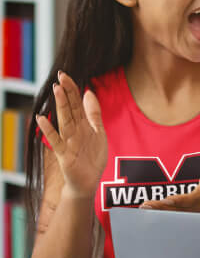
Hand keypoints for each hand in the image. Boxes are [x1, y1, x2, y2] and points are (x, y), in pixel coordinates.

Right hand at [35, 72, 106, 200]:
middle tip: (61, 76)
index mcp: (83, 125)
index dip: (73, 90)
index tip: (66, 75)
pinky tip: (42, 119)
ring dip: (61, 106)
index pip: (77, 103)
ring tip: (56, 90)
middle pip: (70, 109)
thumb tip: (89, 92)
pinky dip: (49, 130)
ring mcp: (69, 142)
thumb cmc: (92, 157)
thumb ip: (93, 113)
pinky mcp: (65, 155)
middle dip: (66, 93)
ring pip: (65, 120)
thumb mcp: (98, 132)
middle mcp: (74, 131)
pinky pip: (56, 141)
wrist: (88, 182)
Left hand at [140, 153, 199, 213]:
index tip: (167, 200)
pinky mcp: (180, 214)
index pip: (190, 200)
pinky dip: (156, 214)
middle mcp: (194, 207)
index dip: (179, 201)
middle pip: (176, 210)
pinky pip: (166, 215)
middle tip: (146, 206)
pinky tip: (143, 211)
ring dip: (156, 212)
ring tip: (143, 208)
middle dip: (162, 209)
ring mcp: (187, 213)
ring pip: (170, 214)